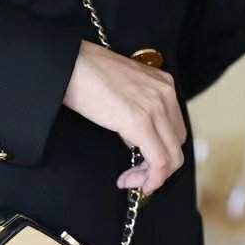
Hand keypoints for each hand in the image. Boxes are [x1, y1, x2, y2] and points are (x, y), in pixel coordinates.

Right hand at [63, 40, 186, 194]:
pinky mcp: (139, 122)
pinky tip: (130, 182)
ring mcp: (155, 107)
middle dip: (158, 170)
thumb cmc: (86, 74)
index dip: (161, 154)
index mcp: (163, 85)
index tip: (139, 166)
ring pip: (171, 157)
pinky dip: (150, 178)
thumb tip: (135, 139)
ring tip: (129, 181)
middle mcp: (166, 94)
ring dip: (152, 177)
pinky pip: (158, 161)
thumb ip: (137, 111)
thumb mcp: (123, 90)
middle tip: (133, 178)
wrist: (68, 63)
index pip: (174, 130)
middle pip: (177, 146)